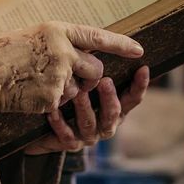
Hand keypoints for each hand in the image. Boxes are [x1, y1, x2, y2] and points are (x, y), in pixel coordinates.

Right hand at [0, 22, 142, 114]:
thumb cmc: (0, 54)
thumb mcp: (31, 36)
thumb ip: (56, 42)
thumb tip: (77, 52)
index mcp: (57, 30)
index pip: (97, 36)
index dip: (120, 44)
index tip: (138, 49)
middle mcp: (63, 50)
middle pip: (95, 69)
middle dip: (88, 77)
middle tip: (67, 77)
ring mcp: (60, 74)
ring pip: (78, 90)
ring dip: (64, 92)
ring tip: (36, 83)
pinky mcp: (53, 96)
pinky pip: (61, 104)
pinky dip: (49, 104)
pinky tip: (30, 94)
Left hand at [24, 65, 149, 154]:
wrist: (41, 123)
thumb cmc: (69, 92)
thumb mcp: (84, 75)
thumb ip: (97, 63)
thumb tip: (114, 40)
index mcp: (114, 107)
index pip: (133, 98)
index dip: (140, 85)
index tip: (143, 68)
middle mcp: (105, 123)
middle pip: (114, 114)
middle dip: (110, 99)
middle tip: (104, 81)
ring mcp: (88, 136)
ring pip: (91, 125)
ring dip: (85, 108)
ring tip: (78, 93)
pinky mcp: (68, 144)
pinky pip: (67, 137)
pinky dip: (61, 124)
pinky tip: (54, 111)